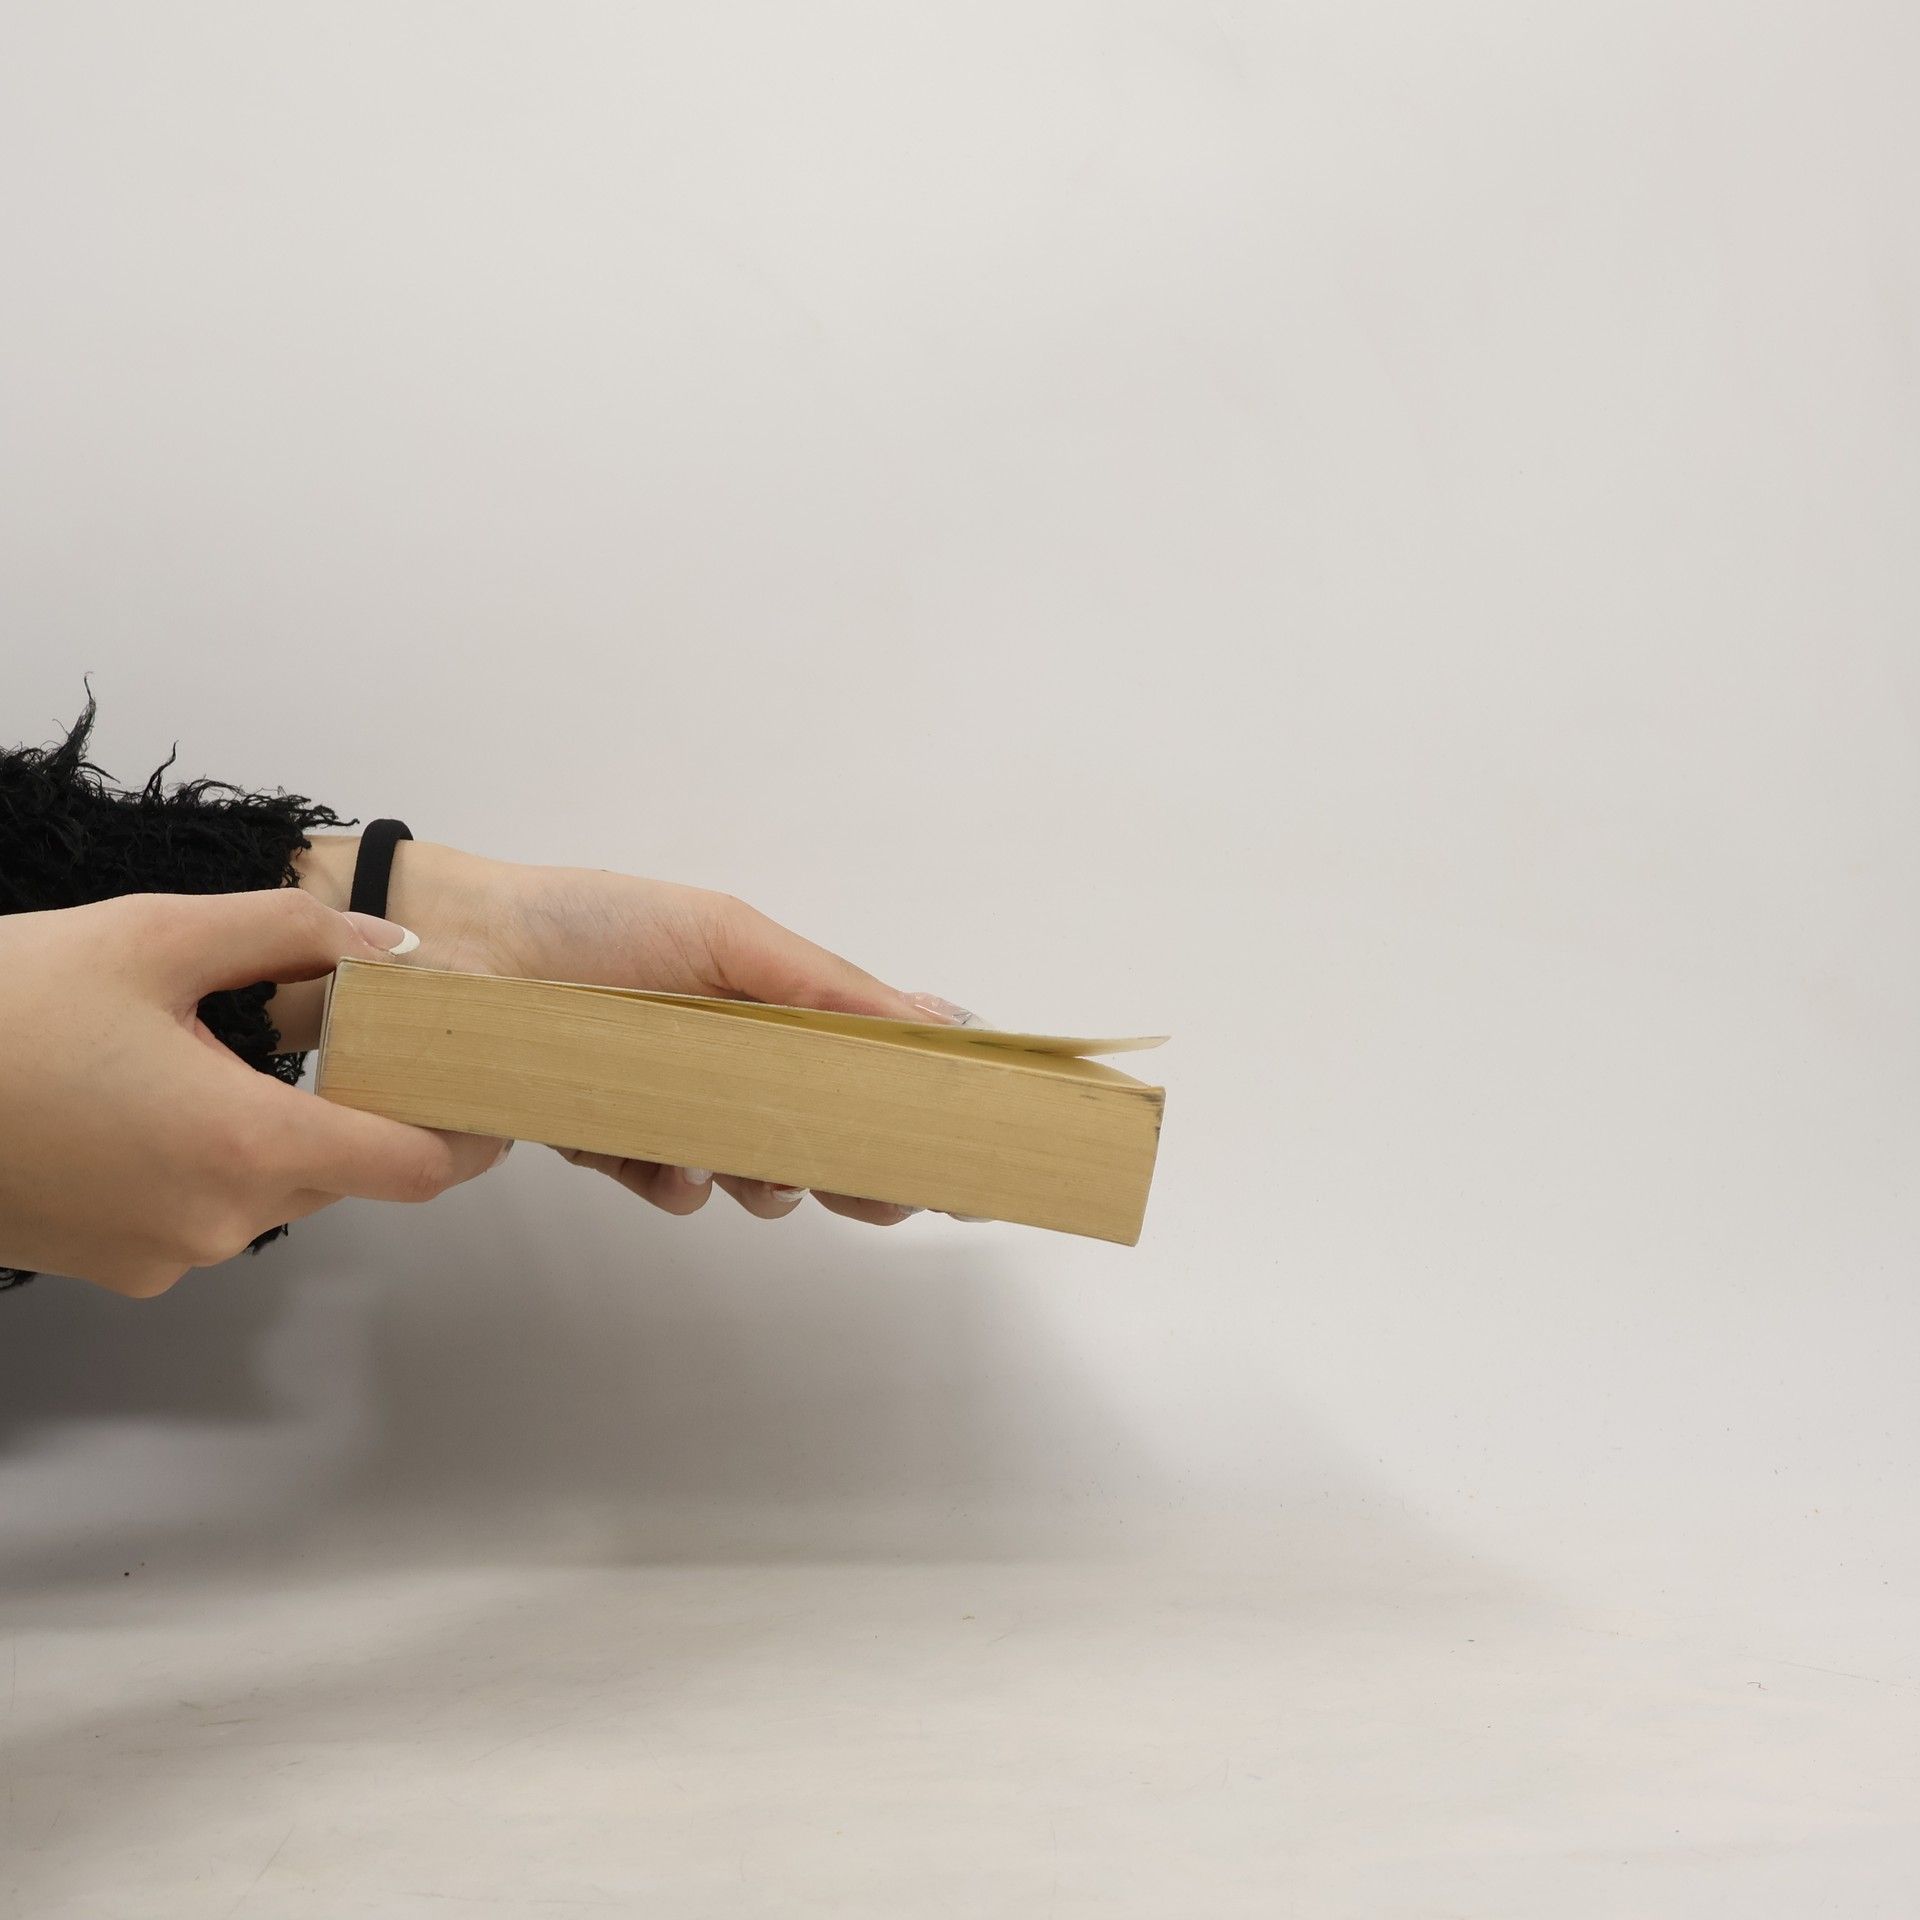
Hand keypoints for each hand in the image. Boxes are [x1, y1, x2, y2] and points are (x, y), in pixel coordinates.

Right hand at [0, 890, 508, 1295]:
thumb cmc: (6, 1005)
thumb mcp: (156, 936)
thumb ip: (295, 935)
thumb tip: (399, 952)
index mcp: (247, 1143)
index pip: (415, 1169)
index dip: (467, 1135)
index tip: (488, 1098)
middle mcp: (221, 1220)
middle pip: (347, 1172)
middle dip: (361, 1109)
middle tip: (355, 1037)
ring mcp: (165, 1256)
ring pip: (275, 1189)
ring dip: (274, 1129)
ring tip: (215, 1053)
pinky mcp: (116, 1269)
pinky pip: (204, 1213)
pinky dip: (208, 1160)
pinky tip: (152, 1099)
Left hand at [285, 841, 973, 1226]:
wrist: (448, 956)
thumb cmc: (595, 927)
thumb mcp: (729, 938)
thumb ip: (832, 989)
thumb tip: (945, 1020)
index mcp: (771, 1005)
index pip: (865, 1068)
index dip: (911, 1115)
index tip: (956, 1164)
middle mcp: (731, 1058)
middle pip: (821, 1136)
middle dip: (851, 1170)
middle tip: (871, 1193)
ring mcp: (673, 1105)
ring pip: (753, 1174)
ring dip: (761, 1178)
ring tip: (743, 1163)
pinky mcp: (610, 1144)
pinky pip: (670, 1187)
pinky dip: (675, 1183)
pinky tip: (663, 1165)